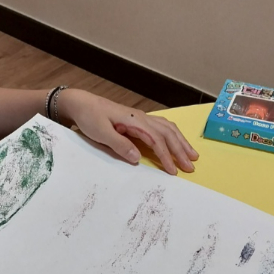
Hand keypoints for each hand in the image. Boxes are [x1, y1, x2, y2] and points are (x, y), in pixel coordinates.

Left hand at [56, 89, 198, 174]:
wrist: (81, 103)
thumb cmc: (89, 117)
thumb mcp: (101, 132)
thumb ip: (119, 144)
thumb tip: (137, 158)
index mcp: (134, 120)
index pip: (157, 140)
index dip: (166, 156)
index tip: (173, 171)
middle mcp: (141, 117)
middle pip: (167, 133)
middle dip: (180, 150)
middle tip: (191, 167)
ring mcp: (140, 117)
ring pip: (167, 128)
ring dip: (180, 141)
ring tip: (192, 154)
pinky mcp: (137, 119)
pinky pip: (161, 126)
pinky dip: (172, 134)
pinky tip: (177, 140)